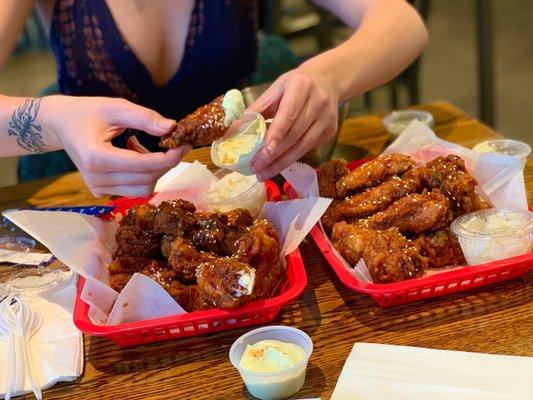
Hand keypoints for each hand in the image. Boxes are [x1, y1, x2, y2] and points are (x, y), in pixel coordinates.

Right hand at [44, 96, 189, 196]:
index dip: (170, 157)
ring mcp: (98, 189)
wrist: (60, 125)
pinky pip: (135, 189)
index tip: (184, 144)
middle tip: (170, 142)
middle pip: (147, 180)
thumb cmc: (87, 112)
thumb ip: (144, 118)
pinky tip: (131, 154)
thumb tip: (172, 127)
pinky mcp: (101, 193)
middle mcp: (96, 179)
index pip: (144, 166)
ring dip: (153, 169)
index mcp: (96, 158)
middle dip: (165, 163)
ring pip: (144, 189)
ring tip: (138, 145)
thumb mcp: (116, 107)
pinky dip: (142, 174)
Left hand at [248, 66, 338, 179]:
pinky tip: (277, 165)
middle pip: (294, 134)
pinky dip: (291, 158)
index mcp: (301, 86)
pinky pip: (308, 149)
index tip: (263, 153)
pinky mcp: (331, 131)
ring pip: (303, 146)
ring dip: (281, 162)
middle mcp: (319, 102)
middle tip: (255, 168)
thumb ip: (256, 110)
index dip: (276, 135)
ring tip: (263, 173)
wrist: (326, 81)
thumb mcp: (275, 90)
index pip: (288, 114)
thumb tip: (233, 130)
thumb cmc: (294, 86)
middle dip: (274, 155)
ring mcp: (327, 118)